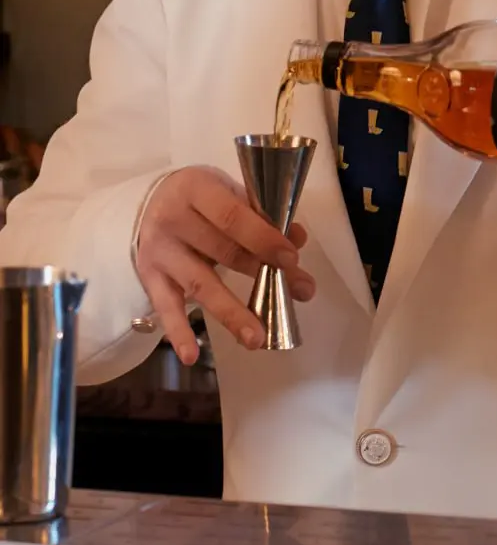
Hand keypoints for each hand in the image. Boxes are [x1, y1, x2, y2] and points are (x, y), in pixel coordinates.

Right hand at [136, 165, 315, 363]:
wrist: (153, 203)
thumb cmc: (202, 199)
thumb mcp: (229, 194)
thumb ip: (262, 215)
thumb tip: (298, 238)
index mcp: (195, 189)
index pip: (232, 216)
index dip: (263, 238)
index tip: (292, 259)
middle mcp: (172, 219)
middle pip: (223, 252)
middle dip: (264, 275)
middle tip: (299, 293)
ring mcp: (159, 251)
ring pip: (199, 284)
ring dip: (231, 313)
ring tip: (258, 338)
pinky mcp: (149, 278)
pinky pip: (165, 308)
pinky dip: (178, 333)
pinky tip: (192, 356)